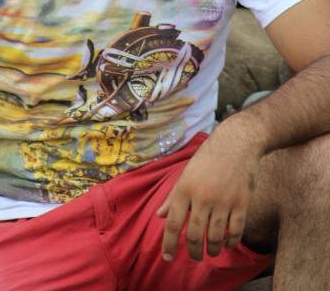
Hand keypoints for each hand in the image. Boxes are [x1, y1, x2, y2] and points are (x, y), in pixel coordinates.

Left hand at [157, 123, 262, 261]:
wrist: (236, 143)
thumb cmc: (207, 159)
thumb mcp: (186, 173)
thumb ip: (172, 197)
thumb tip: (159, 216)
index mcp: (184, 188)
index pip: (173, 223)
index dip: (169, 244)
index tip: (168, 258)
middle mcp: (202, 197)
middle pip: (194, 235)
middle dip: (193, 252)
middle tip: (194, 257)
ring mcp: (223, 201)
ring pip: (215, 237)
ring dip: (213, 250)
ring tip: (211, 252)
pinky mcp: (241, 203)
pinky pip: (235, 231)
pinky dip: (231, 242)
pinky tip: (228, 244)